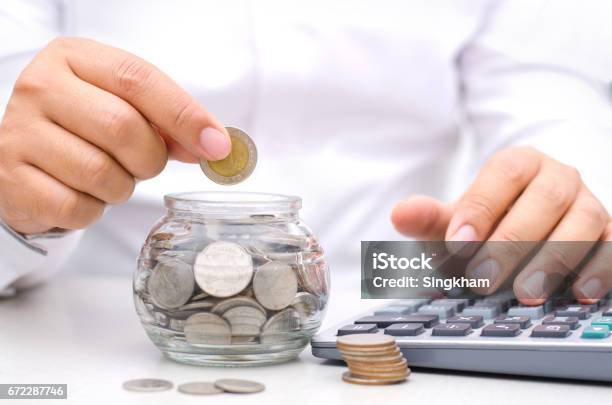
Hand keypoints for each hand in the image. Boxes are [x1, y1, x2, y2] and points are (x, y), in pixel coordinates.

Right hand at [0, 37, 230, 233]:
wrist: (24, 156)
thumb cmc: (84, 127)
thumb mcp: (123, 106)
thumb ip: (167, 121)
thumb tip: (213, 146)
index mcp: (74, 58)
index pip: (138, 80)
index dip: (184, 115)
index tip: (217, 145)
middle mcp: (40, 88)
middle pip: (123, 128)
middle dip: (151, 158)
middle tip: (145, 163)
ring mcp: (20, 133)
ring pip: (102, 173)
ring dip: (122, 186)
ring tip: (110, 176)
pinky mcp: (12, 180)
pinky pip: (78, 207)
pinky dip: (95, 209)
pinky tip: (84, 194)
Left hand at [391, 146, 610, 303]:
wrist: (528, 223)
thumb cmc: (488, 223)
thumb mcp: (456, 220)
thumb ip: (430, 217)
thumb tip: (399, 214)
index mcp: (519, 163)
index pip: (503, 174)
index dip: (481, 207)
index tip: (457, 242)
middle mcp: (558, 176)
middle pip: (543, 199)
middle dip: (512, 241)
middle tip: (484, 279)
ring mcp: (588, 202)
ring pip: (583, 221)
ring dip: (554, 258)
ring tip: (526, 292)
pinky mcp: (609, 231)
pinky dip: (600, 268)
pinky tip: (579, 292)